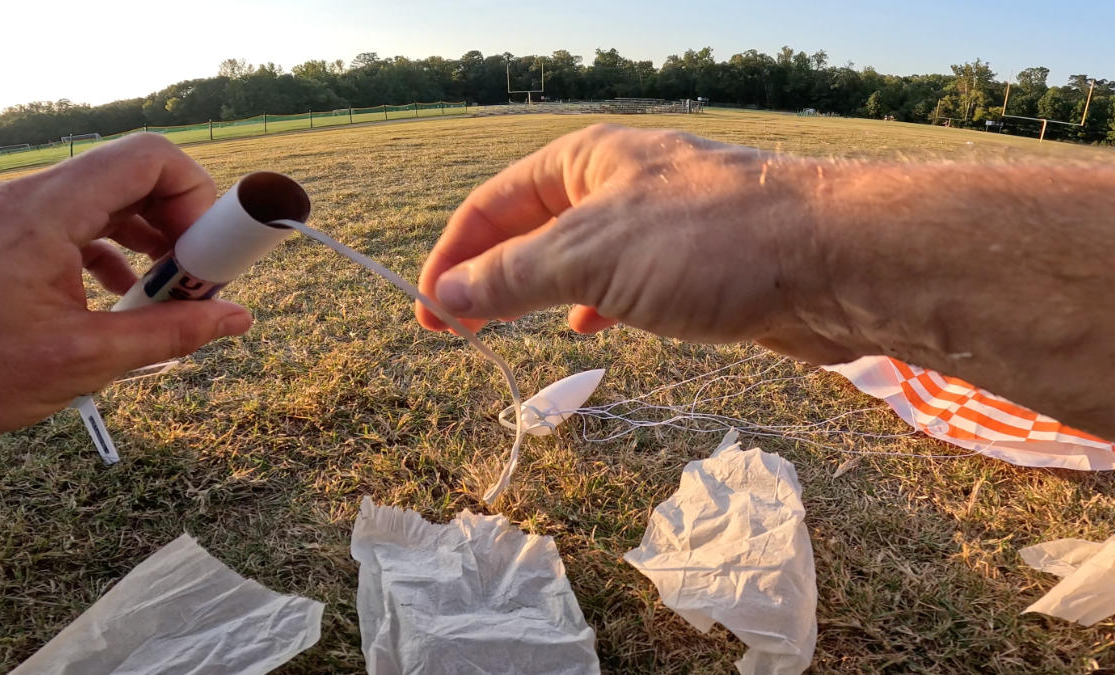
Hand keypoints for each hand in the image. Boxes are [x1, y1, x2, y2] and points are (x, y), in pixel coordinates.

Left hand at [0, 134, 252, 442]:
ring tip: (155, 298)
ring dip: (137, 241)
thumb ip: (168, 334)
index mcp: (42, 213)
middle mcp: (16, 198)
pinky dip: (94, 251)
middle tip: (193, 280)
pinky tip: (103, 298)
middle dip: (174, 225)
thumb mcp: (80, 361)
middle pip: (123, 177)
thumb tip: (236, 318)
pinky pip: (54, 223)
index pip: (147, 157)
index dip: (197, 194)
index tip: (210, 252)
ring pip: (89, 202)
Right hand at [415, 123, 847, 360]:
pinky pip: (622, 282)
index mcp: (584, 160)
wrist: (835, 262)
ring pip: (577, 258)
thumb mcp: (591, 259)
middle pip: (529, 229)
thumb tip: (441, 296)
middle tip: (451, 330)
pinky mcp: (696, 264)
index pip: (491, 205)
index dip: (450, 257)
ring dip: (535, 293)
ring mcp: (660, 223)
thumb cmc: (709, 243)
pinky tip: (587, 329)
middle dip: (486, 276)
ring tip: (501, 329)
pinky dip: (592, 305)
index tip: (423, 313)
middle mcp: (618, 182)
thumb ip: (512, 278)